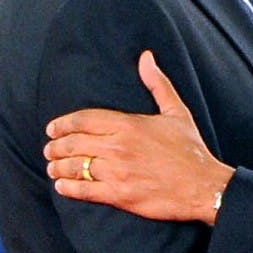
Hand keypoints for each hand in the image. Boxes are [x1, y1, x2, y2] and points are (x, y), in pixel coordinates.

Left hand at [44, 50, 232, 223]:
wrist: (204, 186)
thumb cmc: (191, 149)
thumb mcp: (177, 112)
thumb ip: (157, 83)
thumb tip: (146, 57)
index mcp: (130, 124)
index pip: (84, 120)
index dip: (64, 123)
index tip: (53, 128)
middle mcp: (119, 147)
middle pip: (75, 143)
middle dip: (56, 146)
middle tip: (49, 148)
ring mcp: (117, 172)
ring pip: (76, 167)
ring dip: (58, 166)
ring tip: (52, 166)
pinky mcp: (119, 195)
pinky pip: (85, 190)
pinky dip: (68, 187)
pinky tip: (62, 185)